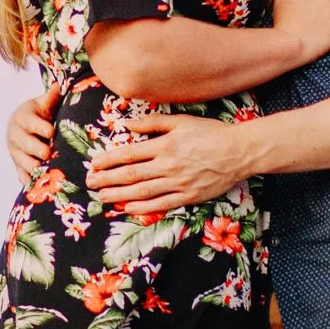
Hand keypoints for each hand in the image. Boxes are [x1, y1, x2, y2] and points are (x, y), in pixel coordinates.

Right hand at [6, 88, 57, 180]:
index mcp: (22, 117)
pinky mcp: (17, 165)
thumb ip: (51, 97)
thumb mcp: (44, 104)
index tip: (51, 131)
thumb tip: (57, 86)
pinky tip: (33, 185)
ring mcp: (15, 151)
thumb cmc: (41, 113)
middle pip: (23, 142)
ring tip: (40, 170)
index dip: (39, 126)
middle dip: (34, 147)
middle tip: (47, 152)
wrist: (27, 127)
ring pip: (20, 159)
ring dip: (29, 165)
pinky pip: (20, 173)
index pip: (30, 122)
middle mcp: (15, 135)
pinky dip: (26, 179)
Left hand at [87, 110, 251, 215]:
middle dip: (107, 179)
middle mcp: (168, 165)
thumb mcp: (181, 121)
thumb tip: (127, 125)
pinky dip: (143, 207)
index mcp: (165, 145)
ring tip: (102, 197)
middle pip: (131, 175)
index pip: (129, 154)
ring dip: (119, 195)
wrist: (239, 152)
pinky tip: (128, 208)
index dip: (109, 160)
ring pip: (142, 191)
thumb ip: (153, 123)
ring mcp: (178, 183)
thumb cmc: (211, 133)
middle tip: (90, 184)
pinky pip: (161, 204)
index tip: (94, 164)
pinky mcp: (188, 196)